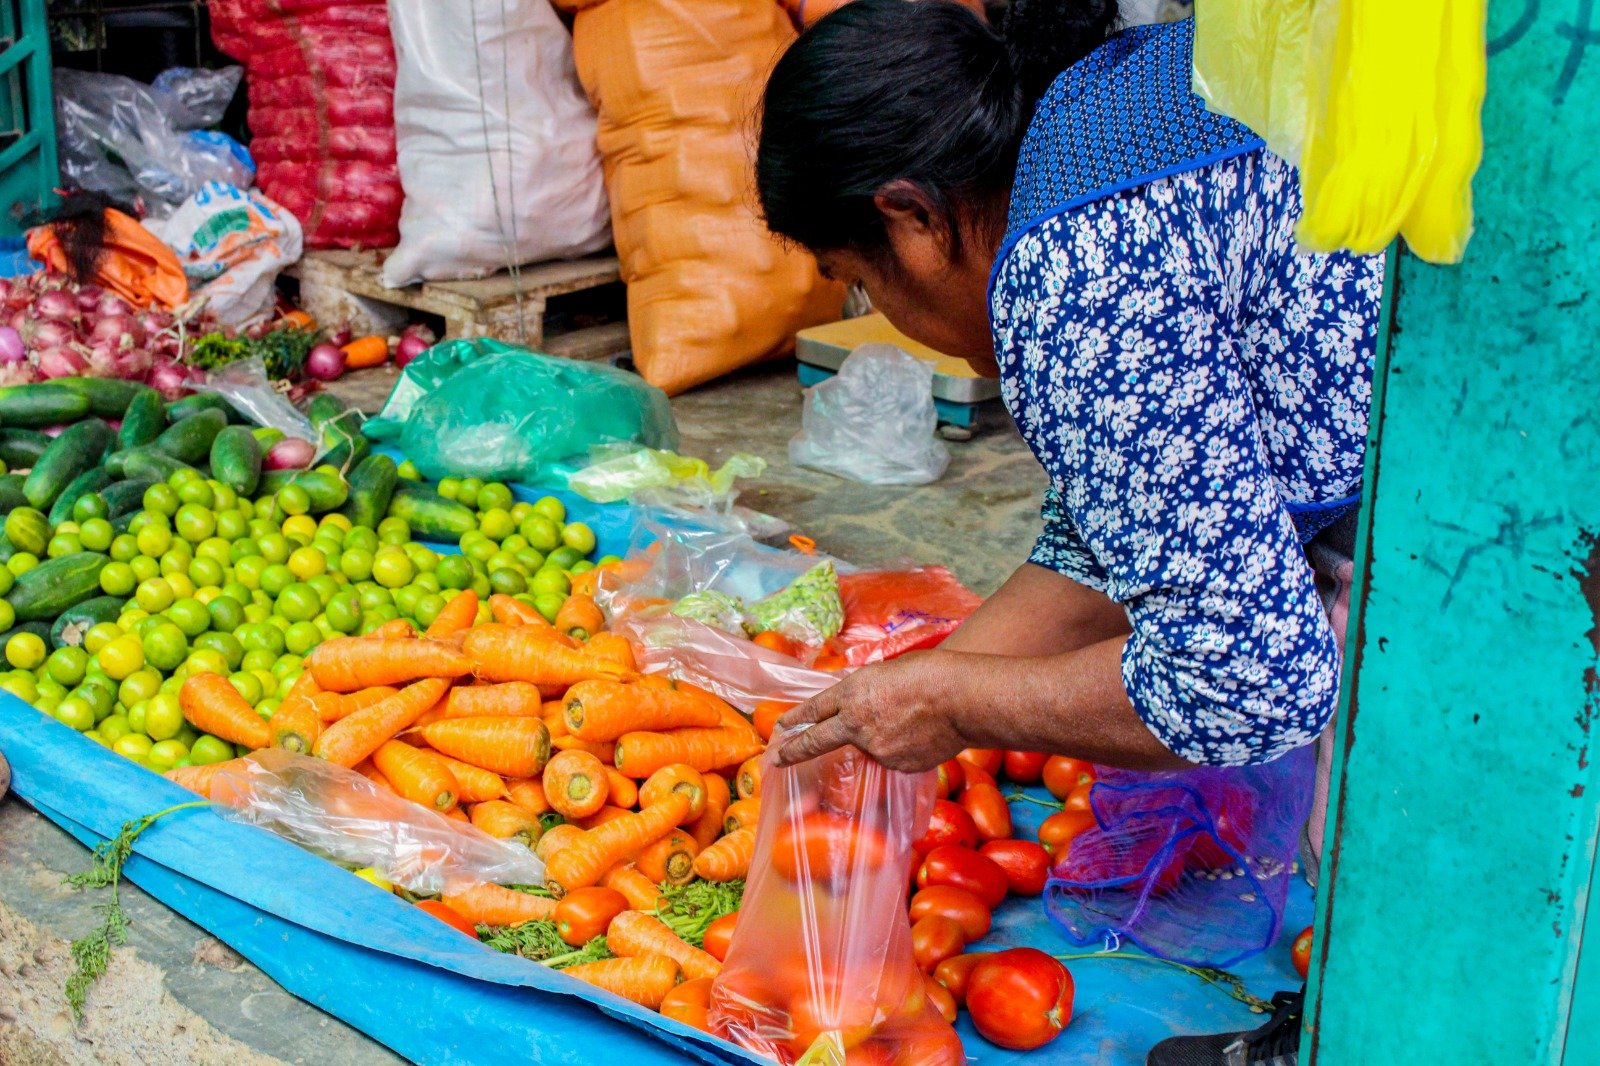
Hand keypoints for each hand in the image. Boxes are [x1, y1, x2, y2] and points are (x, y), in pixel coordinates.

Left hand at [772, 651, 969, 771]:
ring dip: (878, 737)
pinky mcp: (895, 764)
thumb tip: (860, 706)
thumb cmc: (930, 674)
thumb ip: (866, 691)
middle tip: (775, 759)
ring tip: (911, 719)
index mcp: (851, 693)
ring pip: (866, 746)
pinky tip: (921, 733)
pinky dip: (900, 748)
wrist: (960, 699)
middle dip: (792, 751)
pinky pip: (891, 757)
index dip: (796, 719)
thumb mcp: (887, 672)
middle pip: (816, 740)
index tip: (781, 727)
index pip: (815, 709)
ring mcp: (874, 748)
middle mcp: (855, 723)